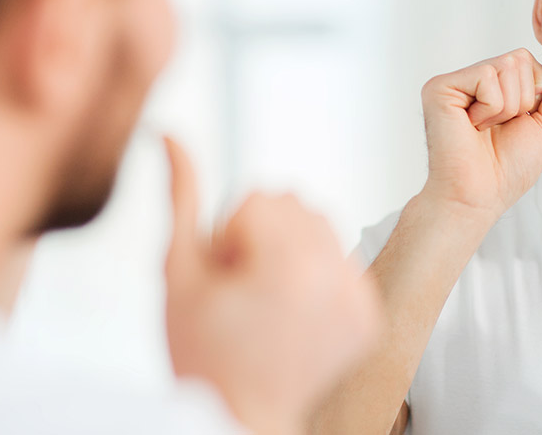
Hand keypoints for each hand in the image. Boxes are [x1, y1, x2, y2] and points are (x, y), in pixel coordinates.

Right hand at [161, 137, 380, 434]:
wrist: (242, 417)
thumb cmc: (201, 354)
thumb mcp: (178, 272)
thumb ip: (181, 196)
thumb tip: (171, 135)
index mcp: (290, 265)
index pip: (259, 197)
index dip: (228, 235)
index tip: (225, 280)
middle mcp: (335, 278)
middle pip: (294, 203)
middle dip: (262, 235)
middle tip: (244, 290)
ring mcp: (358, 298)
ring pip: (321, 225)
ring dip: (290, 249)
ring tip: (267, 300)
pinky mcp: (370, 315)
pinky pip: (343, 258)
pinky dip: (317, 275)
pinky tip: (292, 313)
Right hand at [419, 48, 541, 219]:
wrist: (480, 196)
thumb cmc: (508, 169)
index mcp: (492, 85)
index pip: (528, 61)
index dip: (534, 95)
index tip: (513, 124)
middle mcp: (470, 78)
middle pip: (519, 59)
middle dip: (521, 100)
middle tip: (497, 128)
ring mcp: (453, 82)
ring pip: (505, 66)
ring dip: (507, 108)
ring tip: (484, 130)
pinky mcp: (439, 87)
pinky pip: (486, 77)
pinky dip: (490, 109)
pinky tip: (471, 127)